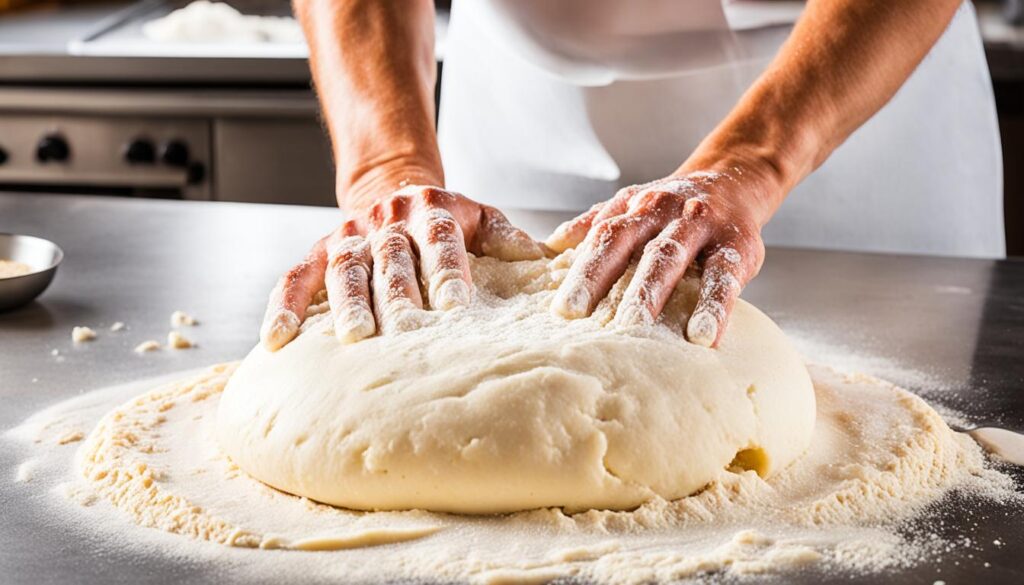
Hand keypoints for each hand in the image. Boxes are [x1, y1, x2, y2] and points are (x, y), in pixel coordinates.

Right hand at [260, 185, 544, 350]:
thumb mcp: (480, 216)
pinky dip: (284, 305)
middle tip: (399, 332)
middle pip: (391, 257)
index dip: (447, 271)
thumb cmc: (445, 218)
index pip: (442, 241)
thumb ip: (504, 237)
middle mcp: (389, 221)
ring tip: (350, 337)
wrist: (392, 187)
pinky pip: (295, 276)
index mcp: (434, 211)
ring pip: (344, 267)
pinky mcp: (319, 251)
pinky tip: (276, 339)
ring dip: (346, 302)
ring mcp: (351, 236)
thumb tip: (542, 257)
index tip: (454, 306)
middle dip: (395, 294)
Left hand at [546, 171, 768, 346]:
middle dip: (604, 281)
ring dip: (653, 292)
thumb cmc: (675, 207)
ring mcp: (700, 226)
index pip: (602, 238)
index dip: (582, 272)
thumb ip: (596, 223)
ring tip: (639, 328)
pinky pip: (724, 277)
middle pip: (629, 245)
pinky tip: (704, 337)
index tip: (563, 310)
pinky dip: (715, 307)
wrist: (734, 181)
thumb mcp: (634, 205)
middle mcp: (664, 212)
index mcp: (635, 209)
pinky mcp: (737, 246)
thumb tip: (551, 243)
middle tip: (584, 320)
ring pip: (672, 257)